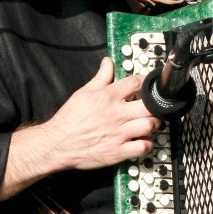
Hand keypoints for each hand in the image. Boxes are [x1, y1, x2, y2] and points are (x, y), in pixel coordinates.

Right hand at [0, 57, 159, 202]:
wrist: (58, 144)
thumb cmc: (70, 119)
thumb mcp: (84, 92)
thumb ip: (100, 77)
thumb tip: (108, 62)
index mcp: (108, 97)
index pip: (136, 83)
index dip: (144, 83)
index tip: (145, 86)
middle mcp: (116, 114)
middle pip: (149, 105)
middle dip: (154, 106)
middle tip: (152, 107)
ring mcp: (119, 133)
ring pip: (150, 126)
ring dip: (153, 124)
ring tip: (149, 123)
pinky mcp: (119, 151)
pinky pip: (143, 147)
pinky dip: (147, 144)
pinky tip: (142, 140)